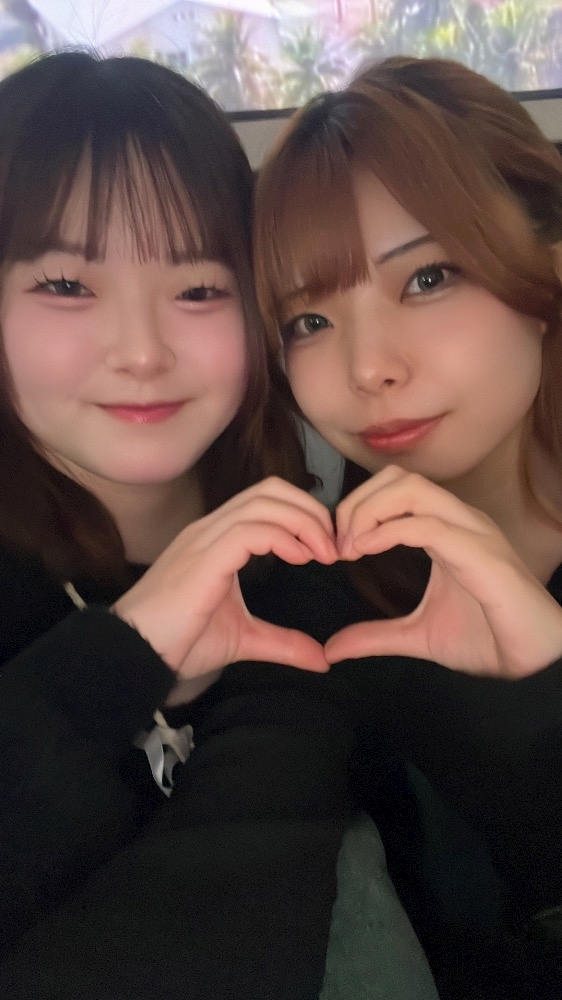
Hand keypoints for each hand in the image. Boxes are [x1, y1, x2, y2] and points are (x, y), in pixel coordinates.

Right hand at [114, 478, 337, 683]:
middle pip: (270, 490)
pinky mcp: (203, 557)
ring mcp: (204, 539)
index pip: (267, 500)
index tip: (327, 548)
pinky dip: (283, 537)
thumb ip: (282, 642)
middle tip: (333, 546)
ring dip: (304, 522)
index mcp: (217, 538)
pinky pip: (250, 529)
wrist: (135, 656)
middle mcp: (209, 529)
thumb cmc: (178, 643)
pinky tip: (300, 558)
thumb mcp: (243, 639)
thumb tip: (321, 658)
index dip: (304, 514)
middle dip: (311, 510)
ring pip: (264, 502)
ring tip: (324, 553)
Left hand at [326, 466, 561, 677]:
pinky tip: (367, 552)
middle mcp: (460, 520)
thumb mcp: (417, 636)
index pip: (395, 487)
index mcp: (447, 528)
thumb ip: (376, 636)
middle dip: (357, 503)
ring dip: (369, 511)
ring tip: (350, 547)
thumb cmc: (489, 639)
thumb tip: (332, 650)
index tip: (337, 546)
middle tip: (338, 543)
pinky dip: (388, 532)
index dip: (357, 507)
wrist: (536, 663)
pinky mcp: (480, 554)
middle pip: (399, 478)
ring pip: (412, 489)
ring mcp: (472, 532)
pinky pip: (427, 525)